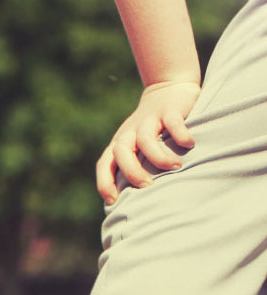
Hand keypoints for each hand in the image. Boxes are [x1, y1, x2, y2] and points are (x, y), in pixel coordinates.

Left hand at [95, 80, 199, 203]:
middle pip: (121, 151)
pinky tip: (189, 144)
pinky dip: (179, 133)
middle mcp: (131, 133)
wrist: (166, 89)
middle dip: (131, 170)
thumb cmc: (152, 129)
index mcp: (121, 144)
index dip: (104, 182)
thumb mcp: (140, 147)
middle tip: (147, 186)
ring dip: (158, 155)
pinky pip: (171, 121)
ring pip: (144, 138)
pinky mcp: (169, 110)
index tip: (112, 201)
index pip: (104, 164)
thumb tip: (140, 206)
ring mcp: (149, 120)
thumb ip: (138, 167)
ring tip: (175, 166)